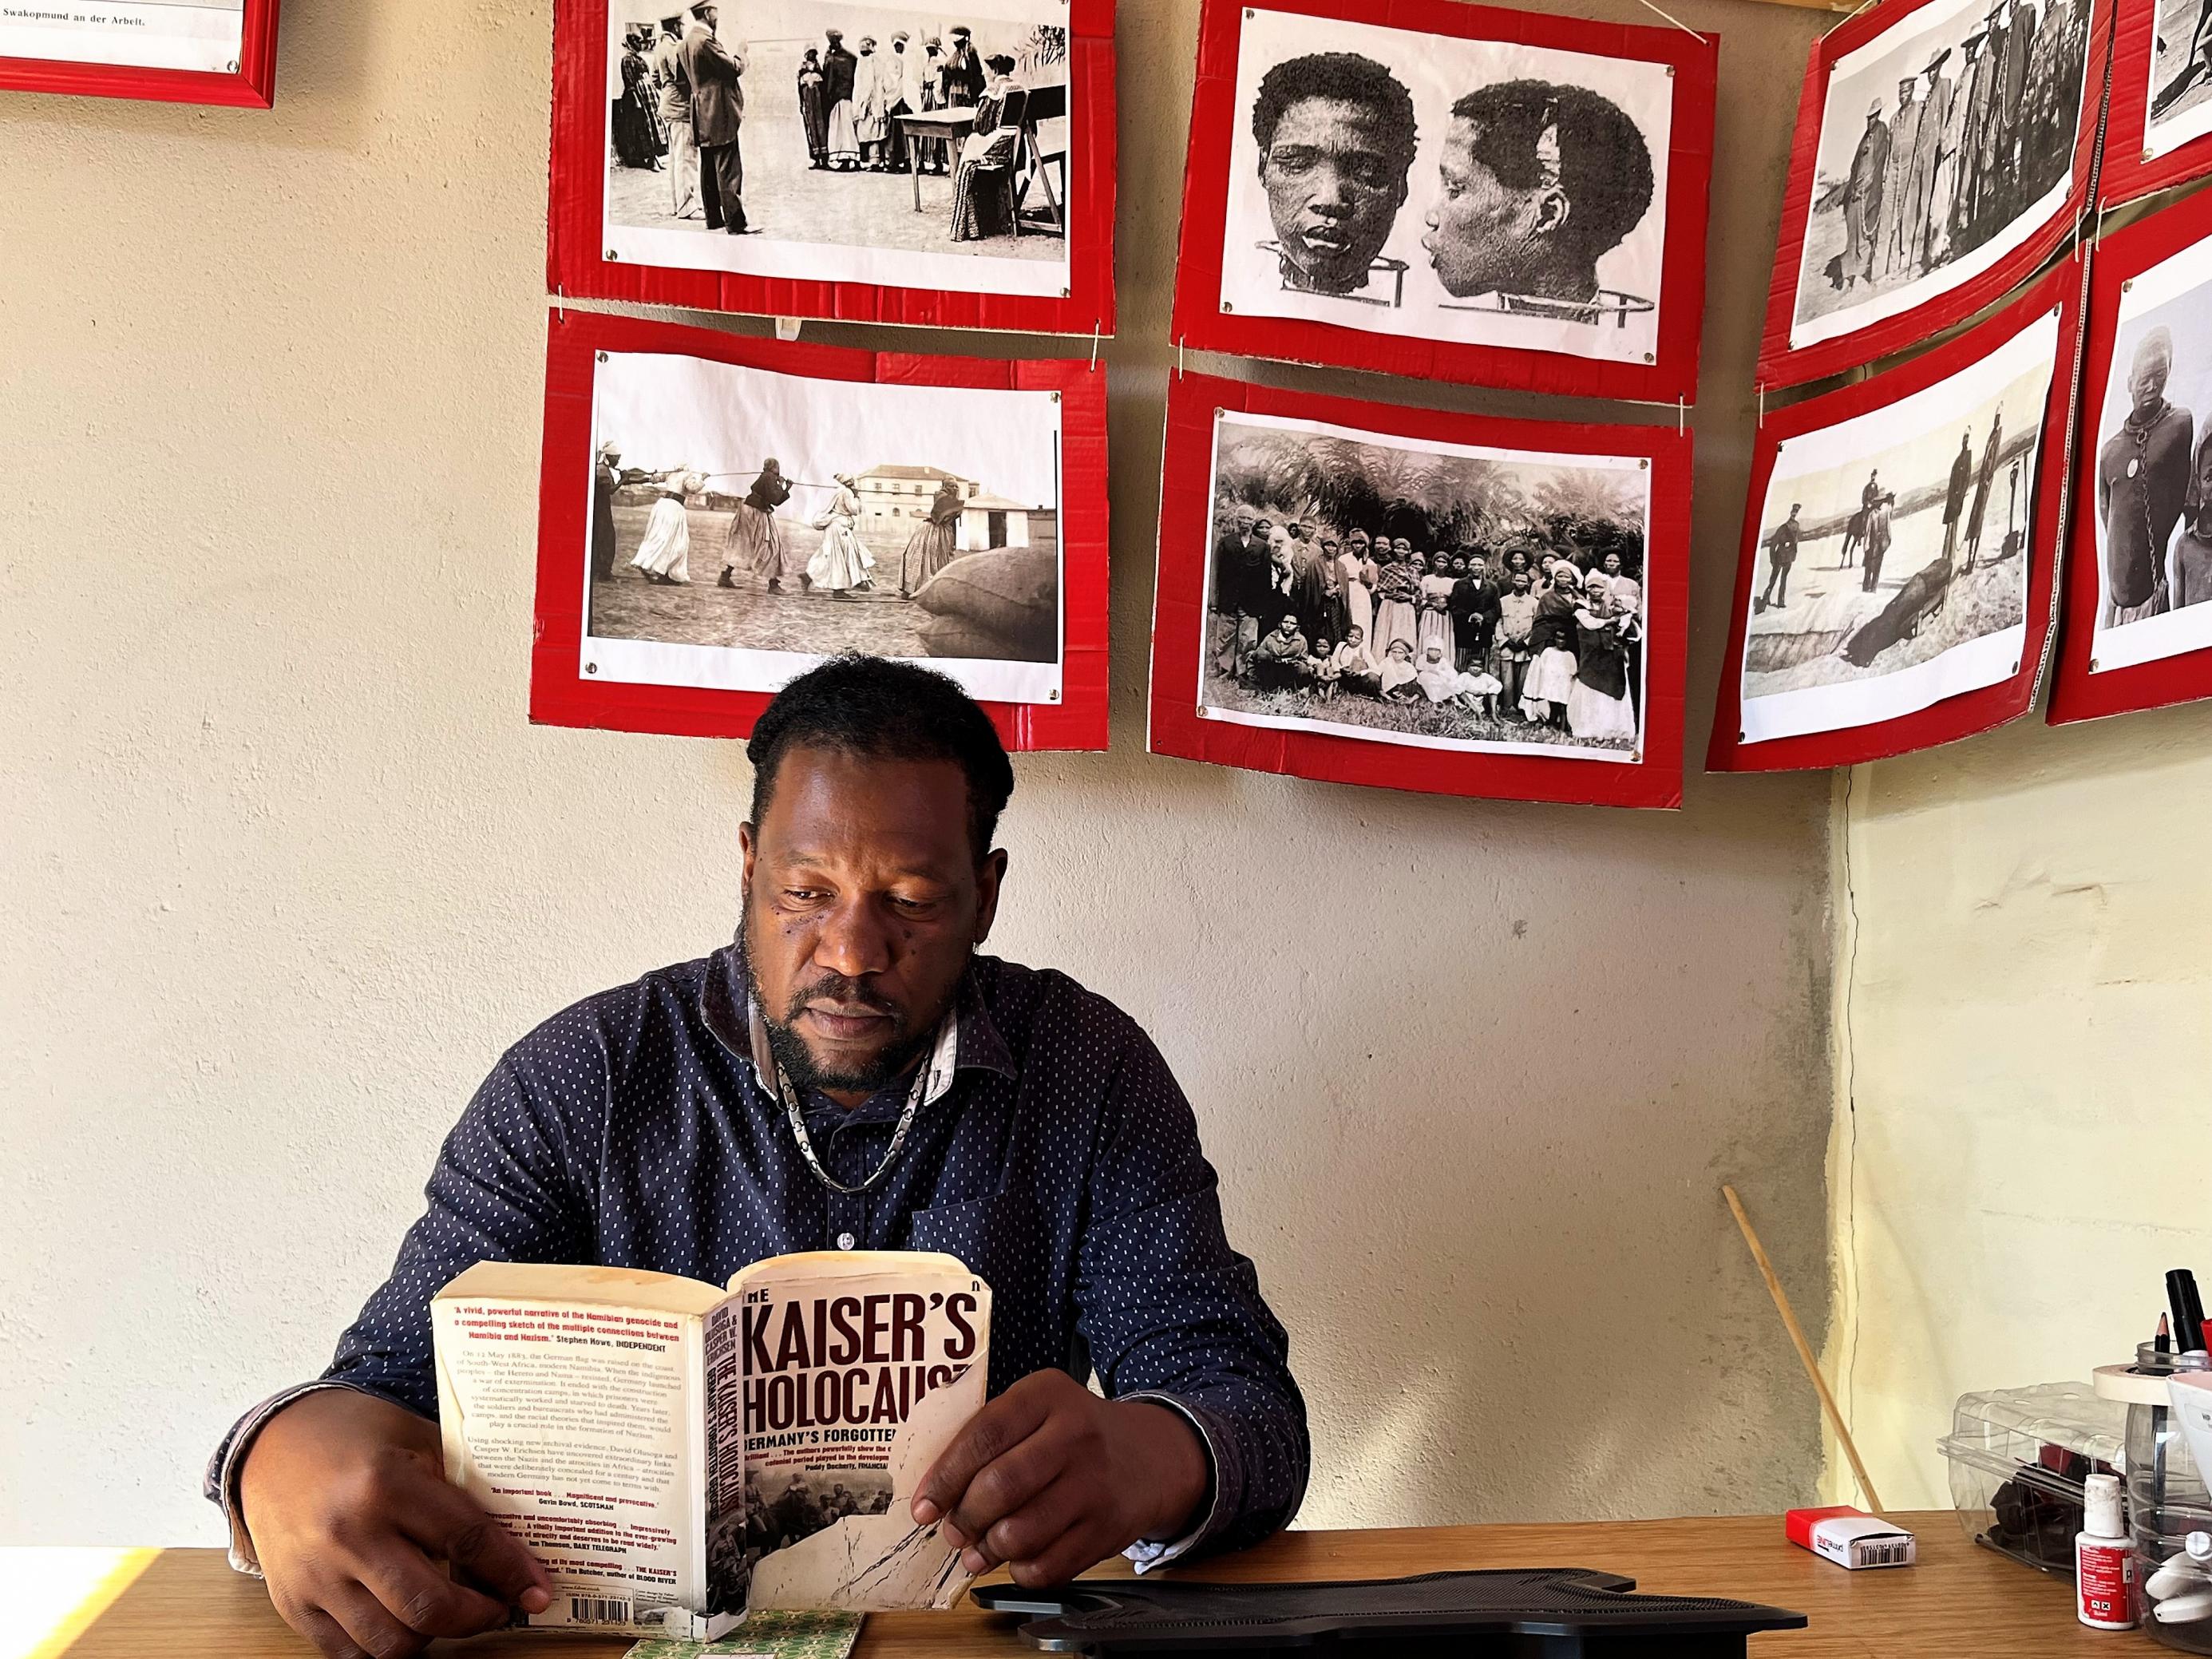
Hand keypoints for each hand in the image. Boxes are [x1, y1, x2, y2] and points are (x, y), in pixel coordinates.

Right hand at [237, 1389, 550, 1657]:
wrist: (274, 1448)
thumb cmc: (359, 1439)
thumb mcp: (417, 1441)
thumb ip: (461, 1489)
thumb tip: (518, 1542)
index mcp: (385, 1485)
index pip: (467, 1540)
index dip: (511, 1571)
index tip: (538, 1591)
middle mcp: (347, 1535)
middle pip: (430, 1607)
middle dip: (479, 1616)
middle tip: (500, 1606)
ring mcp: (315, 1576)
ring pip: (392, 1642)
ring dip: (434, 1636)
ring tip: (451, 1611)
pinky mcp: (293, 1605)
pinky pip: (350, 1653)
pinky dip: (387, 1645)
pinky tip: (406, 1619)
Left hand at [910, 1370, 1208, 1587]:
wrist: (1151, 1456)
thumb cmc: (1073, 1434)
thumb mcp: (1038, 1410)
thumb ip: (988, 1438)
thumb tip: (934, 1497)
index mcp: (1046, 1394)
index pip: (983, 1435)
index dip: (944, 1477)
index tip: (923, 1507)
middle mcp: (1074, 1434)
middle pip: (999, 1486)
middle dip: (964, 1518)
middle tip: (955, 1531)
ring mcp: (1094, 1484)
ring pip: (1020, 1533)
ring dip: (989, 1549)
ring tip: (982, 1548)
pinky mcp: (1107, 1529)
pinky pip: (1048, 1566)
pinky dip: (1021, 1570)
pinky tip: (1018, 1557)